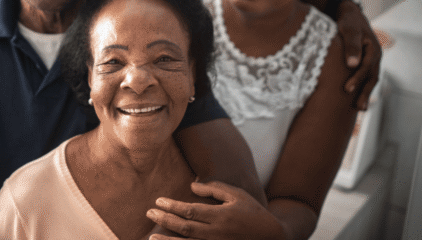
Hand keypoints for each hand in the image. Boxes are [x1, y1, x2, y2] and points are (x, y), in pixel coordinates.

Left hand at [146, 181, 285, 239]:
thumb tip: (191, 186)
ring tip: (152, 237)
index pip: (190, 210)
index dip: (172, 206)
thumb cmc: (253, 213)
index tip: (158, 201)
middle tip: (149, 214)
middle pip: (184, 227)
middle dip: (164, 221)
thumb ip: (214, 189)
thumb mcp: (237, 195)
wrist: (272, 238)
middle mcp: (217, 233)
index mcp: (221, 216)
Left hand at [335, 0, 381, 109]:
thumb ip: (351, 45)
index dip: (357, 79)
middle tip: (358, 107)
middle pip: (372, 77)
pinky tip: (355, 98)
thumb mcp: (349, 30)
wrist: (351, 15)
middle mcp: (375, 57)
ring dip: (365, 93)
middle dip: (365, 92)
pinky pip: (366, 78)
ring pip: (371, 79)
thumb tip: (352, 64)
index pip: (365, 67)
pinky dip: (363, 88)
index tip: (347, 89)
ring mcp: (372, 61)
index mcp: (373, 49)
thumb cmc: (349, 22)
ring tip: (359, 109)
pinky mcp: (366, 63)